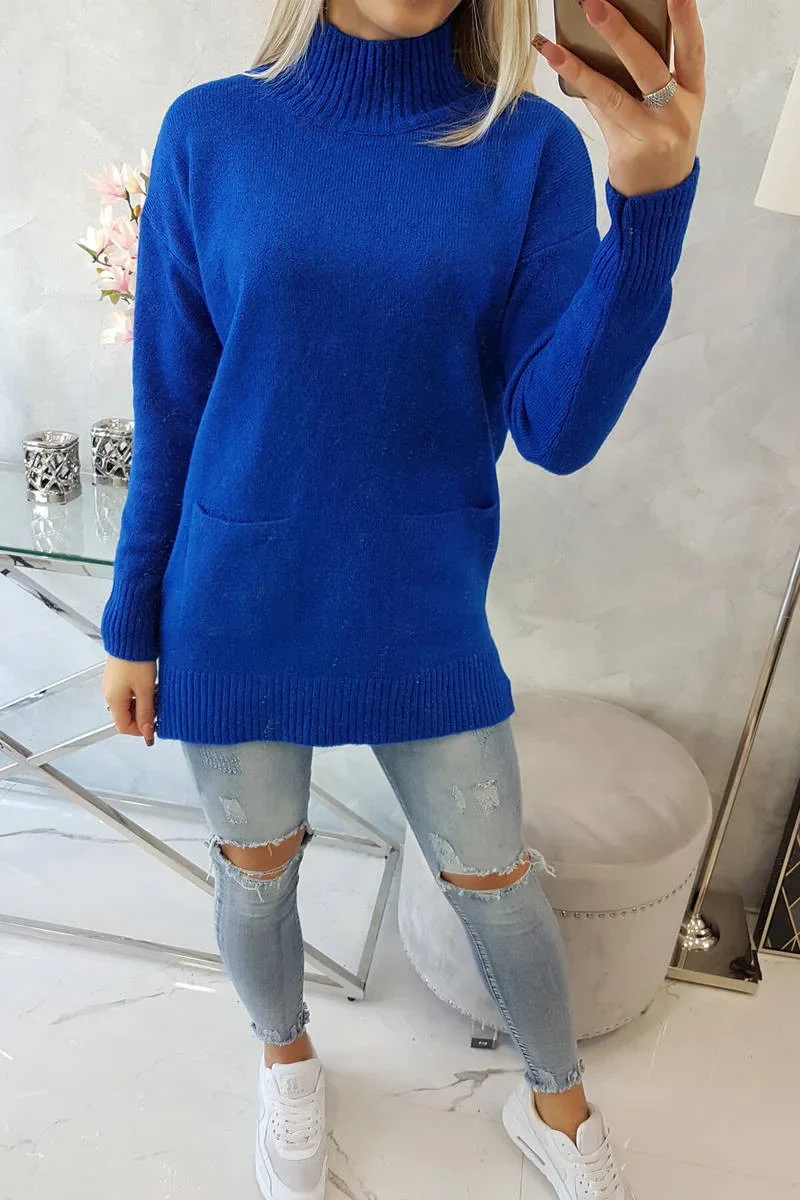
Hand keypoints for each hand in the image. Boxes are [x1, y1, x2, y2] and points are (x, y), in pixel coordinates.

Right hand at [102, 656, 156, 745]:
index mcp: (114, 700)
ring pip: (129, 704)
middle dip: (143, 715)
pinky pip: (129, 692)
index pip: (123, 727)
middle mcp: (110, 693)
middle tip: (158, 706)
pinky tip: (150, 685)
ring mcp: (113, 684)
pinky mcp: (118, 676)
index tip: (154, 725)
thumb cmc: (136, 659)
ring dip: (143, 703)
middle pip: (126, 715)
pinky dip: (140, 693)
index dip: (140, 730)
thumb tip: (146, 732)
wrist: (130, 636)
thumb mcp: (146, 690)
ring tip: (155, 693)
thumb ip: (146, 713)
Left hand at [533, 0, 704, 196]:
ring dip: (581, 67)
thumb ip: (644, 77)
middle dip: (619, 32)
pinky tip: (559, 68)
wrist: (659, 197)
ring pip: (613, 94)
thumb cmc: (662, 142)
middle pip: (648, 66)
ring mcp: (653, 134)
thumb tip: (605, 39)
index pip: (692, 49)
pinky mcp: (628, 151)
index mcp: (692, 91)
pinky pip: (598, 114)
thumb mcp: (668, 108)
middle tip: (594, 4)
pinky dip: (579, 89)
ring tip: (554, 47)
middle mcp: (677, 111)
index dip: (686, 19)